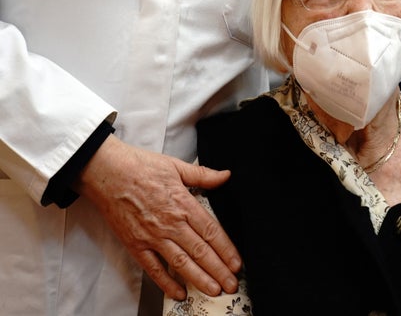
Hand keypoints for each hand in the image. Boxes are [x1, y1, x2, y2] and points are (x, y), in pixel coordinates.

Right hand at [75, 135, 240, 300]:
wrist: (106, 172)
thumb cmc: (139, 167)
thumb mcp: (177, 166)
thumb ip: (203, 175)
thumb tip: (225, 175)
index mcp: (183, 204)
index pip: (211, 232)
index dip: (226, 250)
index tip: (236, 263)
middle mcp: (170, 223)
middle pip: (200, 251)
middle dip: (219, 270)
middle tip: (231, 285)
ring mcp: (152, 236)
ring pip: (181, 263)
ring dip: (199, 279)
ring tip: (214, 291)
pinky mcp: (135, 245)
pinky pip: (153, 268)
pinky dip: (166, 283)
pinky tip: (179, 292)